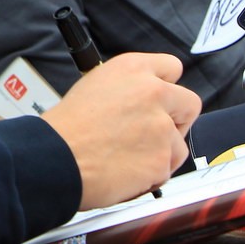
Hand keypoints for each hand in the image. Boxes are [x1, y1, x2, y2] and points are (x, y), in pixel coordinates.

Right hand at [41, 53, 200, 210]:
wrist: (56, 157)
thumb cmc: (65, 127)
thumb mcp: (94, 86)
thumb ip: (127, 89)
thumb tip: (141, 101)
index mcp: (132, 68)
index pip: (172, 67)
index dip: (167, 87)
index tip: (162, 100)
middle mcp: (152, 91)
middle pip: (189, 103)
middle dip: (176, 120)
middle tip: (154, 133)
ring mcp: (161, 126)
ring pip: (179, 143)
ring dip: (160, 153)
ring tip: (128, 157)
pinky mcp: (162, 158)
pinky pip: (166, 170)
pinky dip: (150, 175)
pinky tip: (126, 172)